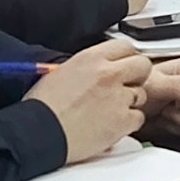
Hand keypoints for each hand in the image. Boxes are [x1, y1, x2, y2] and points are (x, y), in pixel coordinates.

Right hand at [24, 39, 151, 162]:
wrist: (36, 133)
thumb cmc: (42, 107)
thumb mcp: (60, 71)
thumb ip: (88, 66)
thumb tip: (100, 66)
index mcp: (92, 59)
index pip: (126, 46)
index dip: (126, 58)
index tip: (123, 66)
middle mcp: (109, 75)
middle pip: (143, 66)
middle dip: (136, 76)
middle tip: (125, 87)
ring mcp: (118, 98)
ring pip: (142, 94)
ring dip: (130, 102)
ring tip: (109, 111)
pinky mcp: (122, 121)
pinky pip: (138, 118)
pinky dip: (128, 123)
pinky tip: (111, 125)